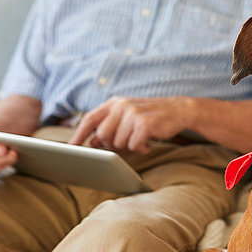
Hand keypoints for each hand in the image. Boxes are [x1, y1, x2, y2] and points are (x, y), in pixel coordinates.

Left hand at [69, 96, 195, 153]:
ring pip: (118, 143)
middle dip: (112, 145)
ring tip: (140, 142)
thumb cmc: (151, 117)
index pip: (90, 118)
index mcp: (115, 103)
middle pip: (102, 135)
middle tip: (126, 144)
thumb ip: (110, 127)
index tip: (71, 147)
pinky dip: (140, 149)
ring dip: (129, 147)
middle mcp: (122, 106)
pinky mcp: (144, 123)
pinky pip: (133, 145)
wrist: (179, 110)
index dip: (79, 134)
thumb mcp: (128, 117)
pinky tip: (147, 145)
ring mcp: (133, 113)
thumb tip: (92, 143)